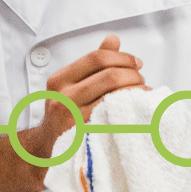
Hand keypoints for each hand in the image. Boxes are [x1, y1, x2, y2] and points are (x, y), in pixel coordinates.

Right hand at [28, 34, 145, 167]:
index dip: (121, 57)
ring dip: (136, 92)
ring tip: (144, 93)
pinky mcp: (87, 138)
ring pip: (115, 97)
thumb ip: (91, 63)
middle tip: (142, 79)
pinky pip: (116, 119)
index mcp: (60, 80)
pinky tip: (139, 110)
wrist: (47, 151)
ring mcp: (74, 119)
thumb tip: (113, 40)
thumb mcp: (69, 84)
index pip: (96, 58)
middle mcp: (64, 98)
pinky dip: (132, 111)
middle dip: (133, 75)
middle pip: (108, 76)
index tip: (136, 62)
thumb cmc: (63, 114)